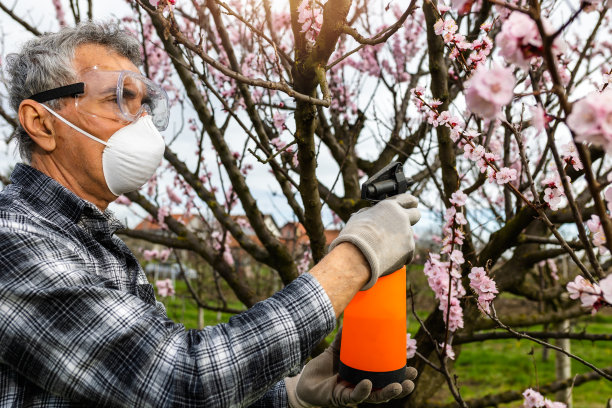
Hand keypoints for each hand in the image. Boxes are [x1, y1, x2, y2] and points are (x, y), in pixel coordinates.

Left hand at [285, 330, 416, 406]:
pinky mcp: (340, 398)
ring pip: (375, 397)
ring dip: (388, 393)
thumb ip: (346, 336)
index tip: (414, 367)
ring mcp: (352, 393)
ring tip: (399, 386)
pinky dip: (362, 391)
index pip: (387, 376)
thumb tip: (354, 314)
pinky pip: (353, 396)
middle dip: (401, 385)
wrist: (304, 380)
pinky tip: (368, 385)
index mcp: (365, 375)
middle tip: (412, 377)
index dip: (400, 374)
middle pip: (386, 389)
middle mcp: (362, 387)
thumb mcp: (337, 349)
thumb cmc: (324, 365)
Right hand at [329, 193, 419, 289]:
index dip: (409, 202)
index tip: (410, 205)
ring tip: (383, 247)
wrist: (357, 256)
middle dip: (411, 218)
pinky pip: (407, 251)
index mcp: (390, 206)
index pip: (408, 199)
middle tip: (402, 225)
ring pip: (409, 235)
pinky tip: (386, 256)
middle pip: (416, 214)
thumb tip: (371, 212)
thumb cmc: (354, 236)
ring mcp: (407, 233)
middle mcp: (402, 217)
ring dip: (400, 239)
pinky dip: (400, 254)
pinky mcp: (409, 249)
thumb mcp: (359, 217)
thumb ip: (371, 212)